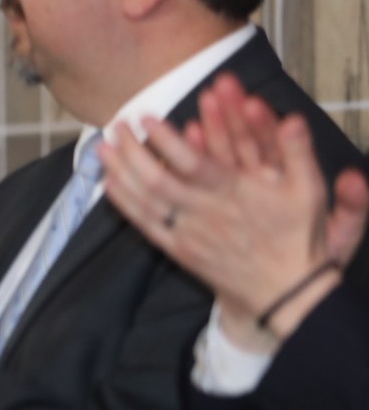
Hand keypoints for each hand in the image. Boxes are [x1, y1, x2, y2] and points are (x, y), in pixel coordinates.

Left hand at [101, 73, 367, 344]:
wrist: (287, 293)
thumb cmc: (298, 237)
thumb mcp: (309, 191)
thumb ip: (297, 151)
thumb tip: (293, 117)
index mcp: (234, 194)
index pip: (192, 164)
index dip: (165, 140)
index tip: (145, 117)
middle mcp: (205, 213)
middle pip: (156, 180)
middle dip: (131, 150)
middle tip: (115, 125)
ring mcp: (189, 234)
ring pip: (145, 201)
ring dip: (119, 172)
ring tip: (101, 148)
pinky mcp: (180, 251)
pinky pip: (145, 226)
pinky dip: (125, 204)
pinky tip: (110, 185)